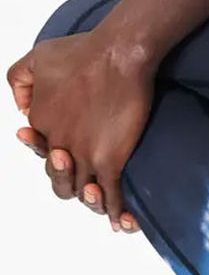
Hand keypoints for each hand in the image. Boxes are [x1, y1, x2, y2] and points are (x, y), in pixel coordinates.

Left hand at [7, 29, 155, 230]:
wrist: (117, 55)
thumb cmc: (82, 52)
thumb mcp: (37, 58)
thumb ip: (21, 82)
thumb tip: (21, 109)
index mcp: (41, 123)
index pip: (43, 152)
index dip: (54, 156)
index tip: (67, 154)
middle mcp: (59, 144)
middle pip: (60, 180)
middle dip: (70, 183)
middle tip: (86, 178)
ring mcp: (84, 156)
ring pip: (85, 193)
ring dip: (94, 202)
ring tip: (102, 200)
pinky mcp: (109, 160)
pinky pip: (112, 195)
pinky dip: (117, 212)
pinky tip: (122, 221)